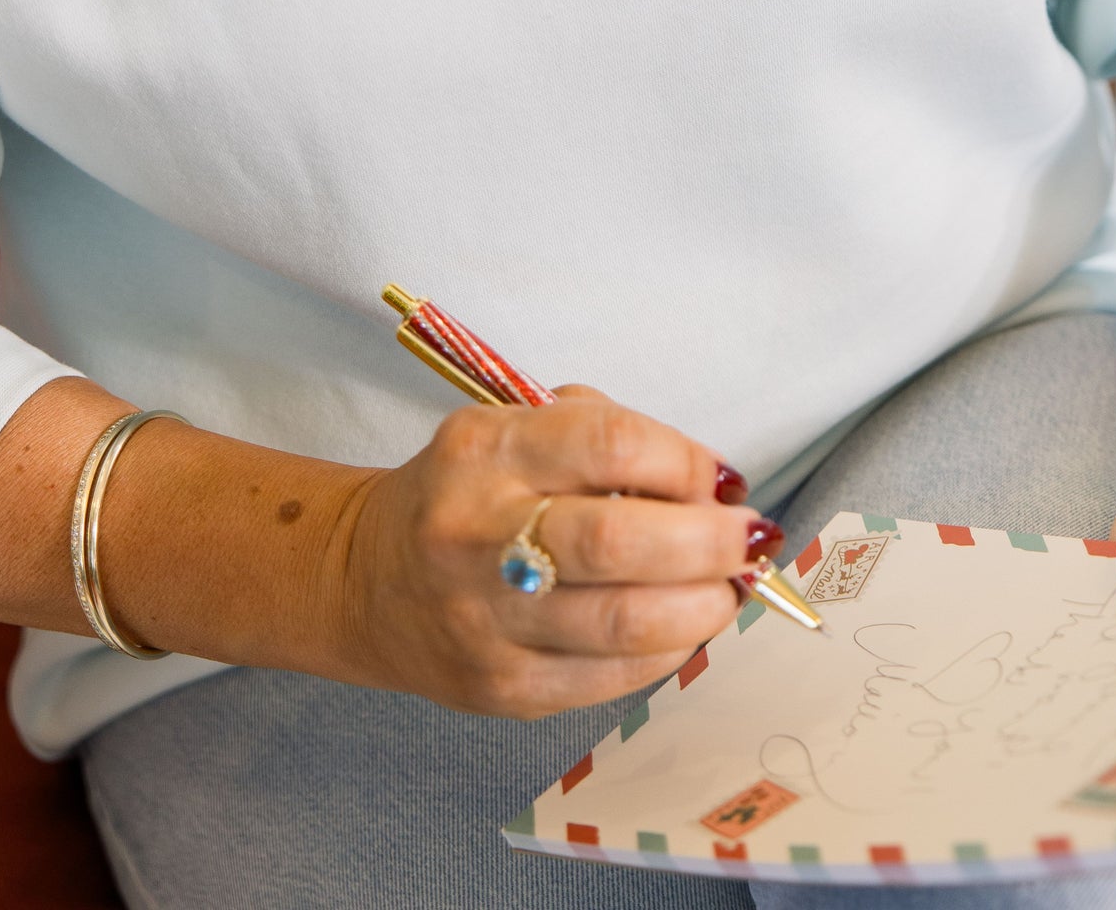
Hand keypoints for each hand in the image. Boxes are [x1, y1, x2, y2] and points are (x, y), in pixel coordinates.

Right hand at [330, 388, 769, 716]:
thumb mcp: (515, 427)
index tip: (721, 479)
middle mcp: (479, 532)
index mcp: (486, 449)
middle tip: (747, 539)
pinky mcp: (501, 688)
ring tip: (728, 589)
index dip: (686, 463)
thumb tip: (711, 486)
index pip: (611, 445)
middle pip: (621, 541)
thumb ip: (605, 438)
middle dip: (709, 542)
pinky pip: (610, 678)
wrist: (368, 579)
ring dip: (703, 605)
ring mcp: (487, 620)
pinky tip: (683, 628)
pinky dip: (667, 651)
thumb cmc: (470, 491)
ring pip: (625, 622)